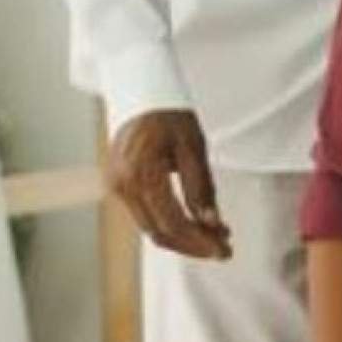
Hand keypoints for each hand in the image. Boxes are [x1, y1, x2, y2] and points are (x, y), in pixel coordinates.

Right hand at [107, 108, 231, 259]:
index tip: (224, 250)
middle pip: (159, 233)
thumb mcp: (193, 146)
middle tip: (224, 249)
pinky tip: (196, 223)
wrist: (140, 91)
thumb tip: (213, 224)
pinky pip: (146, 215)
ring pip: (152, 228)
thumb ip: (201, 187)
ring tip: (216, 237)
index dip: (200, 241)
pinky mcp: (120, 187)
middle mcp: (122, 185)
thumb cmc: (169, 113)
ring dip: (184, 237)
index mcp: (140, 174)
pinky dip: (171, 224)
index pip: (172, 222)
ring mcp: (117, 187)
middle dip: (194, 245)